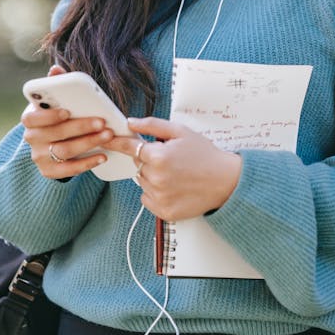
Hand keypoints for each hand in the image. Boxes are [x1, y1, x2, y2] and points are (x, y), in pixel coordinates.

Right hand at [22, 65, 114, 178]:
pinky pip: (68, 170)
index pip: (32, 118)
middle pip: (55, 134)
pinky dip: (87, 163)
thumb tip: (56, 69)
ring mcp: (39, 156)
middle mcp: (31, 138)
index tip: (67, 111)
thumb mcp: (56, 101)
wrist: (54, 143)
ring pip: (64, 151)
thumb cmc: (59, 117)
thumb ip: (56, 85)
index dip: (48, 115)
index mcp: (30, 118)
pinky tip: (102, 155)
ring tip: (107, 136)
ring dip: (88, 143)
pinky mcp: (49, 171)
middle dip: (80, 127)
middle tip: (102, 122)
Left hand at [112, 117, 241, 219]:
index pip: (129, 147)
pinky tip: (174, 188)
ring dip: (153, 177)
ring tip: (176, 174)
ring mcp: (160, 197)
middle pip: (138, 165)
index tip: (107, 140)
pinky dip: (156, 193)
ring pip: (143, 182)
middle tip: (170, 159)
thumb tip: (131, 122)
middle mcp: (156, 178)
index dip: (117, 142)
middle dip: (149, 160)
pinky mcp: (164, 212)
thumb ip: (153, 125)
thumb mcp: (181, 132)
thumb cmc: (205, 155)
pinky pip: (148, 199)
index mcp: (159, 156)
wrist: (226, 181)